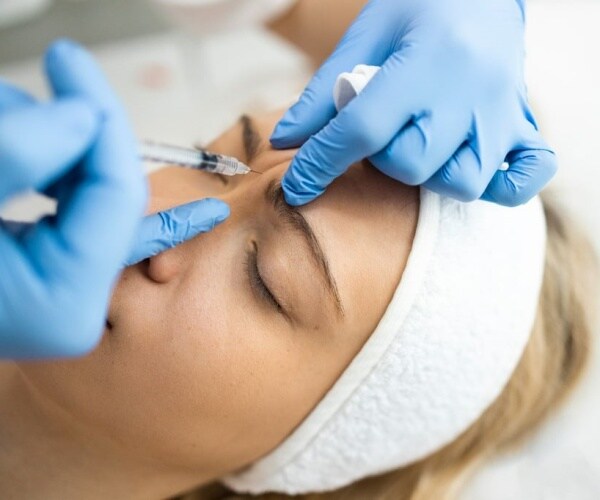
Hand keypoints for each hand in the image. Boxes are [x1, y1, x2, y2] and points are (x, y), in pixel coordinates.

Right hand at [0, 40, 228, 358]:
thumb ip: (25, 155)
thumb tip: (85, 118)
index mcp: (64, 307)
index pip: (118, 195)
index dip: (99, 124)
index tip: (72, 69)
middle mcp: (74, 313)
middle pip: (111, 197)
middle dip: (78, 135)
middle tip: (52, 82)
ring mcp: (64, 296)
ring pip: (92, 200)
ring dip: (58, 149)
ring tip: (12, 121)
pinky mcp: (54, 277)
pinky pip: (94, 225)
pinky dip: (85, 185)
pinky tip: (111, 167)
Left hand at [273, 0, 555, 206]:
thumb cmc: (417, 10)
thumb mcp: (364, 37)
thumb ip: (321, 93)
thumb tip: (284, 141)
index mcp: (423, 64)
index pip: (362, 130)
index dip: (320, 163)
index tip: (296, 186)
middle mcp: (467, 94)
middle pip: (412, 164)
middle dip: (380, 161)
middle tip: (380, 136)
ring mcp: (501, 114)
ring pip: (462, 181)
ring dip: (429, 175)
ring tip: (421, 145)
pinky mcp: (523, 126)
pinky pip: (526, 177)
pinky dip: (502, 187)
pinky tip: (470, 166)